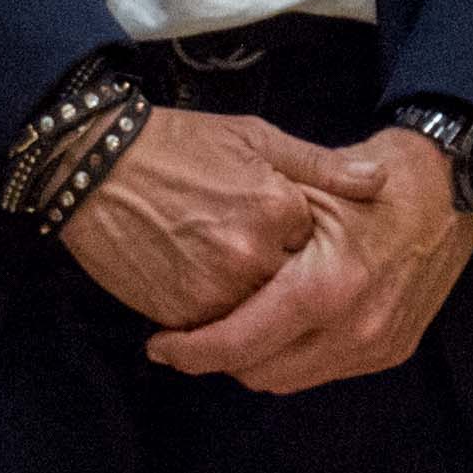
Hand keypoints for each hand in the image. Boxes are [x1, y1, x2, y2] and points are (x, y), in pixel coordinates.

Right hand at [62, 104, 354, 328]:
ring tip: (236, 278)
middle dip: (292, 287)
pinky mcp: (177, 313)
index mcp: (280, 209)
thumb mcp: (257, 138)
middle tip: (267, 264)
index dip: (312, 247)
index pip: (324, 250)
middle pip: (295, 293)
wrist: (93, 165)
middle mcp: (252, 256)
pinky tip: (207, 291)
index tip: (300, 237)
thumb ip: (322, 167)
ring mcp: (213, 290)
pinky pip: (217, 334)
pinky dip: (218, 322)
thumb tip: (380, 182)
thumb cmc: (180, 145)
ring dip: (256, 310)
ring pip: (259, 321)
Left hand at [146, 131, 472, 390]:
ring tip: (238, 326)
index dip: (190, 351)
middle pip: (259, 374)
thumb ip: (253, 229)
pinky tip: (286, 323)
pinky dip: (297, 355)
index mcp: (326, 288)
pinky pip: (326, 371)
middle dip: (221, 358)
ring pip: (291, 381)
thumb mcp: (308, 184)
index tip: (159, 345)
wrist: (456, 184)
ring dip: (258, 360)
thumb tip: (187, 264)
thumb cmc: (377, 174)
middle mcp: (355, 330)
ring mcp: (379, 346)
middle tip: (196, 332)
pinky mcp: (394, 350)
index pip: (239, 345)